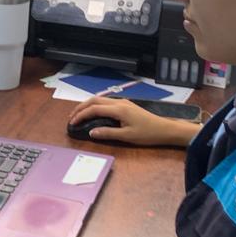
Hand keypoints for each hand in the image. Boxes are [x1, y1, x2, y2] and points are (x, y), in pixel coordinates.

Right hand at [68, 96, 198, 147]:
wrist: (164, 129)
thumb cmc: (147, 134)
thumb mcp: (127, 136)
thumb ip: (107, 133)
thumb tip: (90, 132)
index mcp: (118, 109)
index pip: (94, 109)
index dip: (81, 115)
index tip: (72, 123)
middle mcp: (119, 102)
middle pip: (94, 100)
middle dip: (81, 107)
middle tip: (71, 117)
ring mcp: (122, 102)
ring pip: (100, 99)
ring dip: (88, 105)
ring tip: (79, 114)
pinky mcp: (125, 105)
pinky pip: (106, 102)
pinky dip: (95, 106)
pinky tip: (93, 113)